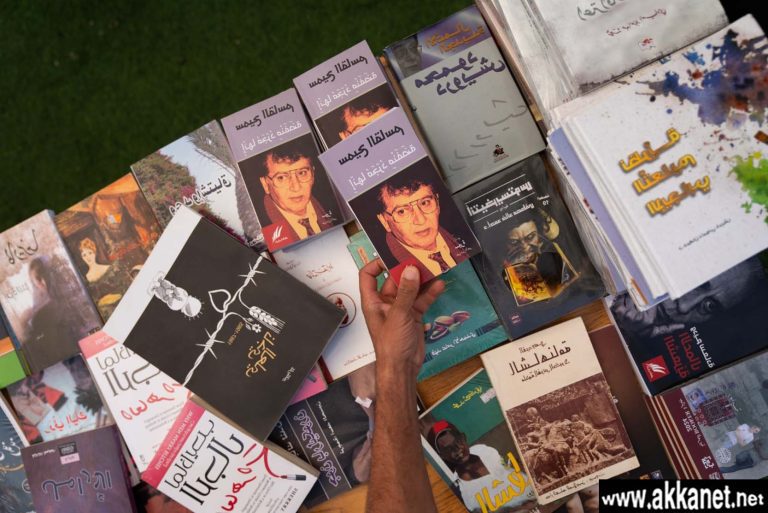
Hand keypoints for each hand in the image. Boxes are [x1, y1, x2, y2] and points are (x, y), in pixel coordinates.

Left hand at [359, 260, 444, 376]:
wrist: (403, 368)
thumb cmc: (391, 344)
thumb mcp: (398, 315)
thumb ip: (406, 292)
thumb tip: (410, 270)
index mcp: (373, 301)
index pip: (368, 275)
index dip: (376, 263)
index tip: (391, 255)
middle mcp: (385, 302)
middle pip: (394, 279)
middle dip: (406, 269)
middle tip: (419, 257)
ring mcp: (400, 309)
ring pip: (410, 289)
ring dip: (421, 280)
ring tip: (433, 267)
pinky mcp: (413, 315)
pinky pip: (421, 300)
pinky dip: (429, 293)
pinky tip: (439, 285)